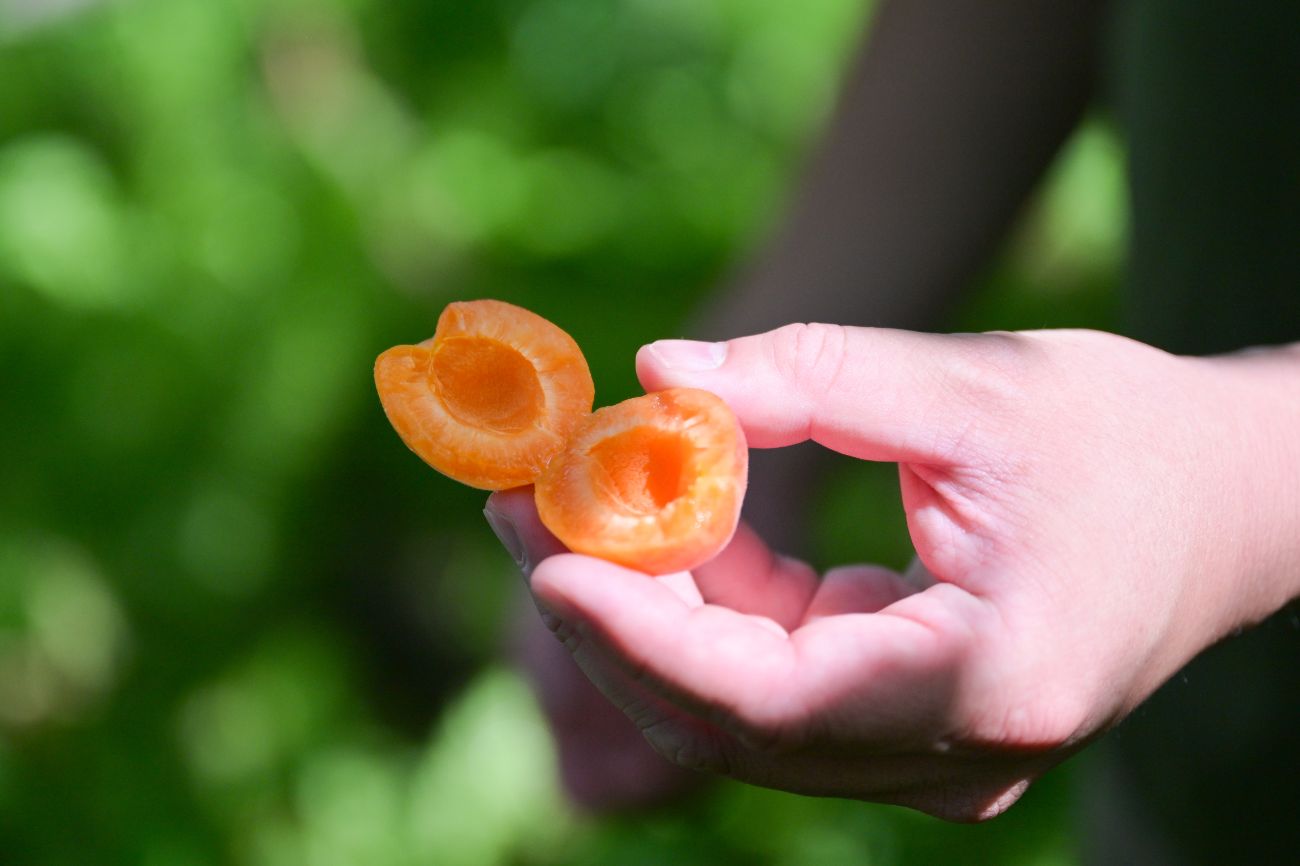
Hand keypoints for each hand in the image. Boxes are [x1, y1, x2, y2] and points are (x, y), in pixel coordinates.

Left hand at [486, 325, 1299, 820]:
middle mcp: (953, 750)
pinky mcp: (903, 719)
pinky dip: (702, 606)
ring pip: (738, 706)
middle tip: (517, 503)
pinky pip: (773, 677)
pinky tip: (649, 523)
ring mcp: (926, 750)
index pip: (773, 698)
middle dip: (612, 610)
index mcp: (990, 682)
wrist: (1222, 502)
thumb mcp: (977, 388)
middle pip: (732, 713)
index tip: (544, 558)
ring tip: (554, 502)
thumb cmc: (1124, 438)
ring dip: (641, 609)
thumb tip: (659, 374)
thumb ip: (814, 378)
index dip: (643, 637)